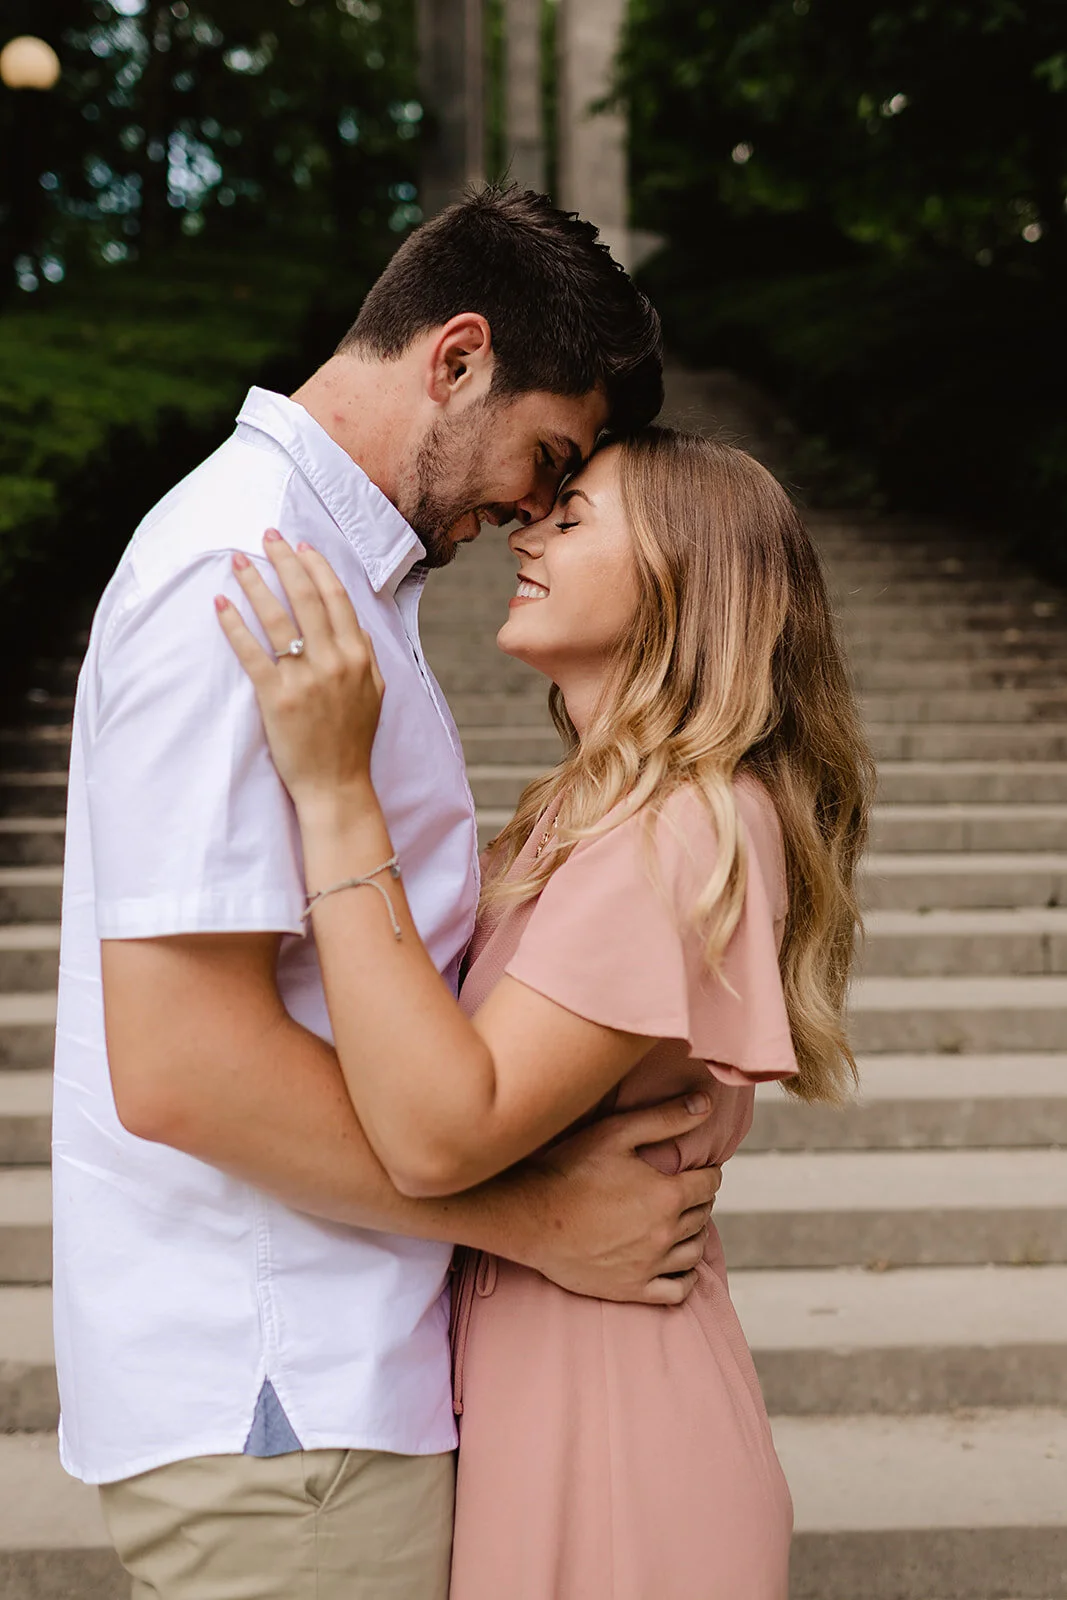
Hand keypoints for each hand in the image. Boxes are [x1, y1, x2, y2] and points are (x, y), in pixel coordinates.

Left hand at [215, 530, 383, 810]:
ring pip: (276, 618)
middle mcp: (334, 661)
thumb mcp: (374, 691)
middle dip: (284, 561)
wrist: (337, 785)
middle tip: (266, 536)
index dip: (316, 566)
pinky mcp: (275, 698)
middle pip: (305, 597)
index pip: (336, 597)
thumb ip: (366, 653)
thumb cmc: (353, 740)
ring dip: (255, 583)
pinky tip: (221, 602)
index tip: (300, 546)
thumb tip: (353, 622)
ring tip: (238, 560)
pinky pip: (251, 652)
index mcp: (359, 655)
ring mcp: (304, 678)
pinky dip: (234, 624)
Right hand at [514, 1094, 721, 1305]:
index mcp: (667, 1195)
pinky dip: (686, 1277)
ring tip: (681, 1221)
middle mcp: (665, 1233)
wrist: (530, 1217)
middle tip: (686, 1190)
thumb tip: (705, 1104)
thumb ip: (665, 1118)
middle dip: (699, 1199)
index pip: (709, 1183)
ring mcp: (650, 1265)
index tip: (698, 1168)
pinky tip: (677, 1262)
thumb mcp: (617, 1132)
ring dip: (694, 1233)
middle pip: (703, 1215)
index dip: (707, 1172)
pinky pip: (677, 1290)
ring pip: (694, 1252)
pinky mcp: (633, 1289)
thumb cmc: (570, 1170)